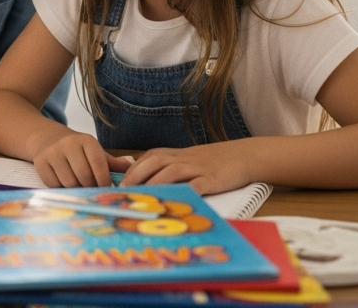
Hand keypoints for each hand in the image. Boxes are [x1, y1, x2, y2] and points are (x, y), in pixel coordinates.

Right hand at [31, 131, 131, 187]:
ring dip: (76, 189)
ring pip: (69, 182)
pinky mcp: (40, 163)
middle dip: (91, 187)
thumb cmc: (76, 149)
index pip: (99, 164)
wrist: (46, 138)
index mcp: (86, 140)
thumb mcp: (94, 151)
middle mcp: (68, 144)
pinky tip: (65, 184)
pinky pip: (54, 184)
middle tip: (93, 192)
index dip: (104, 180)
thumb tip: (131, 168)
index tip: (107, 189)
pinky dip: (62, 189)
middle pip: (84, 176)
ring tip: (80, 188)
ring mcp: (52, 153)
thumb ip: (111, 162)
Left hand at [120, 142, 252, 194]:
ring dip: (154, 185)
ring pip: (171, 172)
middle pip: (153, 163)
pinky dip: (185, 193)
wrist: (242, 156)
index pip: (145, 160)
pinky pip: (197, 186)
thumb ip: (162, 168)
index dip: (129, 172)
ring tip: (142, 199)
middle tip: (123, 193)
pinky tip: (175, 203)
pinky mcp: (212, 179)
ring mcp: (197, 168)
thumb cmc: (209, 163)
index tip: (115, 186)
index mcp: (171, 154)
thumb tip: (136, 181)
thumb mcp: (183, 160)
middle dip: (135, 177)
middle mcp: (181, 159)